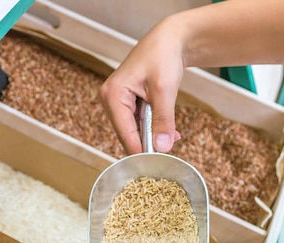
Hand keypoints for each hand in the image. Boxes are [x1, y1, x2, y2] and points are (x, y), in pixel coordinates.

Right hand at [100, 15, 184, 154]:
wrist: (170, 40)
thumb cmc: (163, 56)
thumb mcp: (164, 89)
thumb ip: (163, 120)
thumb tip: (162, 148)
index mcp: (112, 95)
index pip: (125, 134)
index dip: (141, 150)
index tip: (158, 162)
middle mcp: (110, 100)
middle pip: (127, 135)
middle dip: (148, 143)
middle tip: (170, 148)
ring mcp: (117, 102)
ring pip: (134, 131)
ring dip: (153, 135)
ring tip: (173, 134)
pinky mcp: (127, 103)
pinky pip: (138, 123)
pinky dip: (153, 128)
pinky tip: (168, 129)